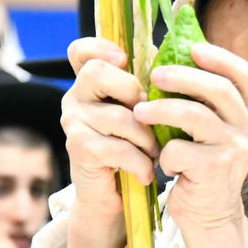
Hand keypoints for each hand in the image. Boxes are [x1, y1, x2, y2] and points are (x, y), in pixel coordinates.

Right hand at [58, 37, 156, 247]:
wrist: (116, 200)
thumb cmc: (134, 150)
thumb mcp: (142, 115)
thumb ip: (147, 88)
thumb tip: (174, 59)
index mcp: (91, 84)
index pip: (81, 51)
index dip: (99, 47)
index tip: (123, 59)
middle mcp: (75, 98)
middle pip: (98, 73)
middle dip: (134, 94)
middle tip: (150, 119)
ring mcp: (73, 123)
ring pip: (118, 116)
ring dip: (146, 138)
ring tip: (154, 152)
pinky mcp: (79, 149)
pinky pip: (118, 148)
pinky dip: (139, 162)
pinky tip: (146, 172)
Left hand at [134, 42, 247, 241]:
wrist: (211, 218)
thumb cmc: (203, 168)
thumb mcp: (213, 132)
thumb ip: (204, 102)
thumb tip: (172, 61)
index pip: (246, 75)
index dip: (220, 57)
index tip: (192, 48)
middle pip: (219, 89)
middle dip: (182, 77)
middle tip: (154, 75)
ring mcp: (235, 149)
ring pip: (195, 115)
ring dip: (161, 109)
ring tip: (139, 112)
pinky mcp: (214, 170)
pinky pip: (179, 149)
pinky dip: (165, 153)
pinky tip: (162, 164)